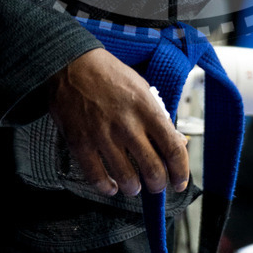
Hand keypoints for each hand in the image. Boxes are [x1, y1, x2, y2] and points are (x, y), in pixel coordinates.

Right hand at [48, 48, 189, 197]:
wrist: (72, 64)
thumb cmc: (109, 74)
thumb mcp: (142, 88)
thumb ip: (159, 116)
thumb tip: (177, 141)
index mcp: (146, 109)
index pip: (173, 148)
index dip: (180, 171)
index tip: (179, 182)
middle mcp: (127, 124)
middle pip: (153, 170)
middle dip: (158, 184)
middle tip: (156, 185)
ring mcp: (103, 135)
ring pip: (127, 179)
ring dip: (134, 188)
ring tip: (133, 185)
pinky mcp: (80, 143)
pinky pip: (96, 177)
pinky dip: (107, 187)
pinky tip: (111, 186)